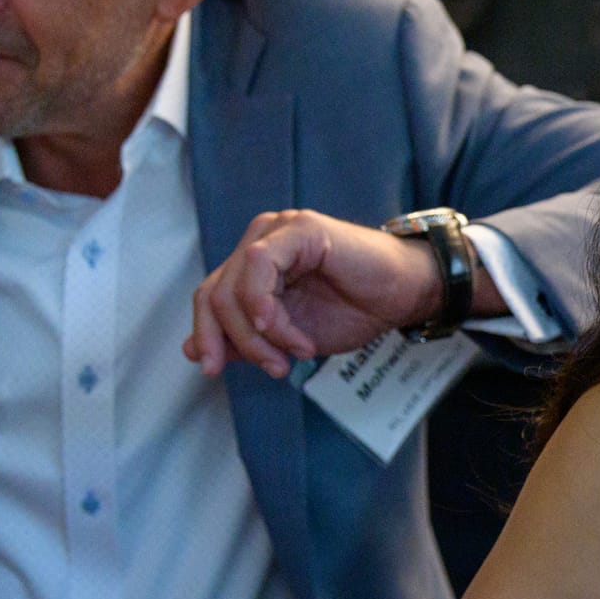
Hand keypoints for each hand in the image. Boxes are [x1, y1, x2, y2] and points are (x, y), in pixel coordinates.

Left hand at [183, 209, 444, 378]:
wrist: (407, 294)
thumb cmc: (358, 308)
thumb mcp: (291, 336)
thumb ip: (245, 339)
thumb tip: (192, 351)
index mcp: (253, 266)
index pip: (209, 298)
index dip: (207, 336)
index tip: (213, 369)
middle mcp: (259, 243)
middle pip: (214, 294)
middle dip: (235, 341)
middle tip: (272, 367)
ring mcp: (276, 231)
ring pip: (233, 286)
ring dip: (259, 332)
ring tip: (295, 352)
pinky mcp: (298, 229)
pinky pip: (260, 267)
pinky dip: (265, 306)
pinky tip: (286, 330)